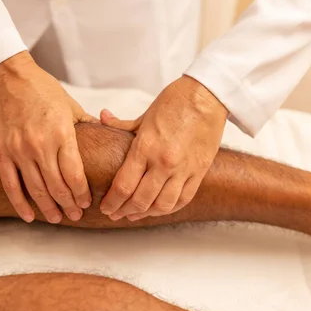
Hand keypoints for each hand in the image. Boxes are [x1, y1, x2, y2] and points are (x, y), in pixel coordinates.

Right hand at [0, 51, 96, 223]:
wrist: (11, 78)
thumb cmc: (43, 90)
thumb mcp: (71, 105)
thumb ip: (88, 126)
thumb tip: (105, 138)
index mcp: (62, 134)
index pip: (74, 176)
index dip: (81, 194)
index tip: (86, 203)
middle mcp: (41, 145)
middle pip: (57, 187)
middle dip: (68, 206)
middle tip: (75, 216)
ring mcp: (19, 150)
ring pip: (35, 190)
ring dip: (48, 208)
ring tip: (56, 218)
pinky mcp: (2, 152)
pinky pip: (11, 185)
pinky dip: (20, 204)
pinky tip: (28, 216)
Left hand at [99, 76, 227, 220]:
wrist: (208, 96)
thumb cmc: (175, 102)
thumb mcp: (144, 114)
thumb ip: (121, 124)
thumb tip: (102, 117)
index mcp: (146, 147)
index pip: (124, 185)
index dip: (112, 202)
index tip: (106, 207)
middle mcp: (164, 162)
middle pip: (140, 200)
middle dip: (123, 211)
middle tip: (115, 214)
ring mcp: (183, 169)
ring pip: (162, 205)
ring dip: (145, 214)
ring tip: (134, 214)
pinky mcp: (199, 172)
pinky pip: (182, 199)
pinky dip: (168, 209)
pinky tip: (157, 209)